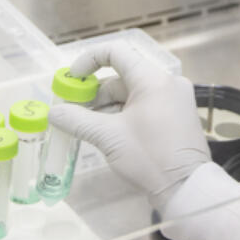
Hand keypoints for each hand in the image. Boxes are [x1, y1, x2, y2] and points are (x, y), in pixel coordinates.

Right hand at [48, 43, 209, 212]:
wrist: (186, 188)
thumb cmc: (149, 157)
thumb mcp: (108, 137)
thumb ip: (77, 120)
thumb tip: (53, 113)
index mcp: (153, 79)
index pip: (116, 52)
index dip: (89, 61)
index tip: (72, 80)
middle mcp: (167, 83)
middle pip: (122, 77)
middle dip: (95, 93)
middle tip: (74, 112)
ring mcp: (175, 99)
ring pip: (132, 94)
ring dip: (108, 107)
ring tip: (87, 127)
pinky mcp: (177, 116)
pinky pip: (145, 106)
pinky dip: (124, 114)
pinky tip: (108, 132)